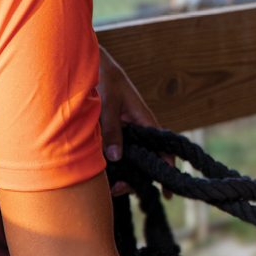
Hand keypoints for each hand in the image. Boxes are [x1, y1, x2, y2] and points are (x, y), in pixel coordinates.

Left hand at [97, 45, 169, 196]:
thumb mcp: (108, 103)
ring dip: (123, 174)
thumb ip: (112, 129)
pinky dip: (112, 166)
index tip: (167, 193)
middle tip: (118, 189)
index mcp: (144, 120)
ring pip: (130, 160)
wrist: (87, 62)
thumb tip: (116, 158)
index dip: (167, 171)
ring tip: (109, 185)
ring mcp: (124, 132)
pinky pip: (115, 154)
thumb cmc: (103, 77)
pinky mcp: (110, 132)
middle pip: (146, 161)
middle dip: (137, 179)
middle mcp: (137, 129)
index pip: (164, 150)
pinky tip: (102, 172)